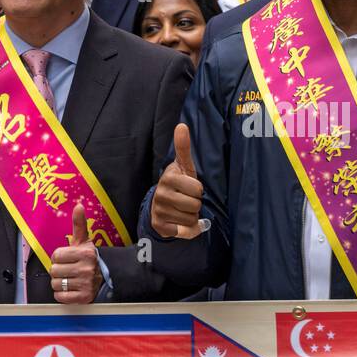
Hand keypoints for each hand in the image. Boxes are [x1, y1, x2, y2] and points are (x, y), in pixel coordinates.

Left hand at [50, 204, 100, 304]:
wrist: (104, 276)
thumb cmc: (88, 258)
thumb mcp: (84, 241)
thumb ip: (79, 224)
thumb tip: (78, 206)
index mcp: (86, 253)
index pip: (55, 256)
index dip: (59, 258)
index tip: (67, 259)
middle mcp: (87, 268)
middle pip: (54, 270)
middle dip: (58, 270)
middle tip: (68, 270)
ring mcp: (86, 284)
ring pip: (55, 284)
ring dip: (59, 283)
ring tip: (70, 279)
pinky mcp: (84, 297)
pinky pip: (60, 297)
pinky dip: (62, 295)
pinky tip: (70, 288)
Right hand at [150, 123, 205, 239]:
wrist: (160, 205)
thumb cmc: (178, 183)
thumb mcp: (183, 166)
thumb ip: (183, 147)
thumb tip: (182, 125)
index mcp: (168, 177)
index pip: (197, 188)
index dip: (197, 189)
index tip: (190, 187)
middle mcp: (161, 194)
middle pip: (195, 205)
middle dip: (195, 204)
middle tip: (187, 200)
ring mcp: (159, 211)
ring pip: (191, 219)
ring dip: (191, 216)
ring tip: (183, 210)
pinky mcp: (160, 226)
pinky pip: (185, 232)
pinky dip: (189, 230)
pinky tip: (181, 223)